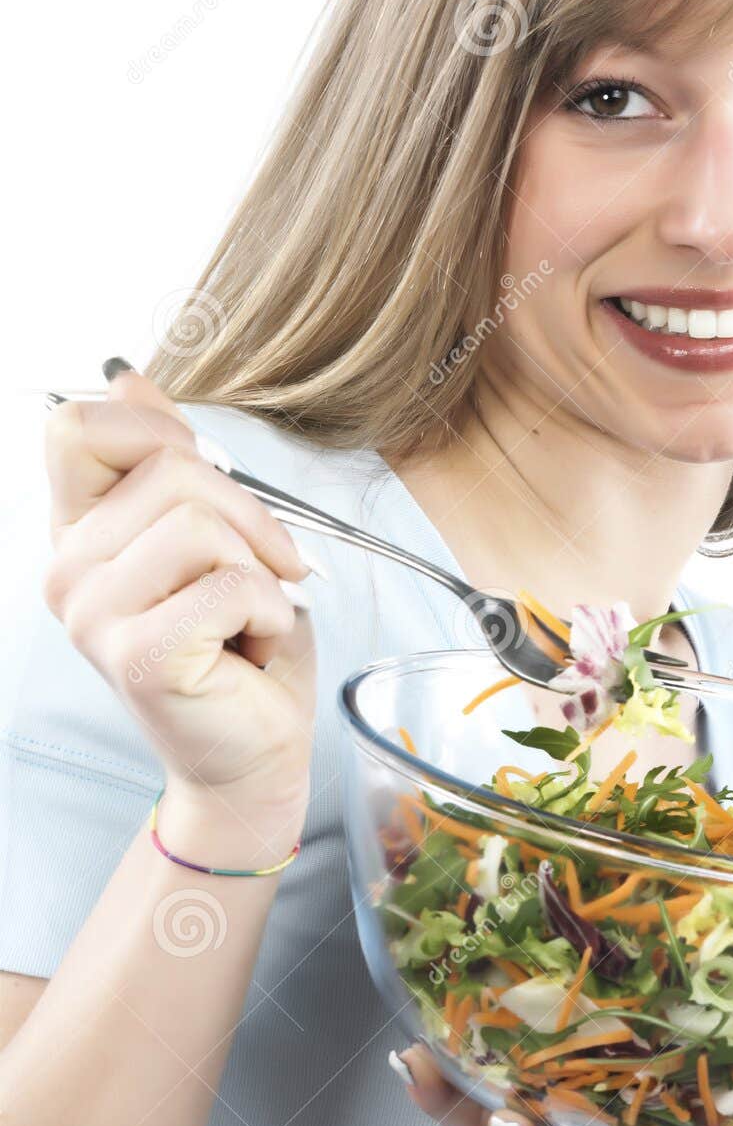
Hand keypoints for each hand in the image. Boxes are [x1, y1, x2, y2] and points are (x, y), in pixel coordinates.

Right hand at [42, 363, 316, 849]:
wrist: (255, 750)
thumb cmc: (241, 645)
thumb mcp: (214, 532)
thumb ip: (167, 459)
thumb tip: (127, 374)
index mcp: (80, 532)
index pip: (78, 426)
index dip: (159, 433)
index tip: (208, 484)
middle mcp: (68, 571)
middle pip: (170, 469)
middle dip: (248, 513)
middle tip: (262, 571)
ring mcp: (93, 616)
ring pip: (200, 522)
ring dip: (260, 566)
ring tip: (249, 614)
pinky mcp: (139, 657)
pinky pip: (230, 584)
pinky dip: (270, 608)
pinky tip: (252, 645)